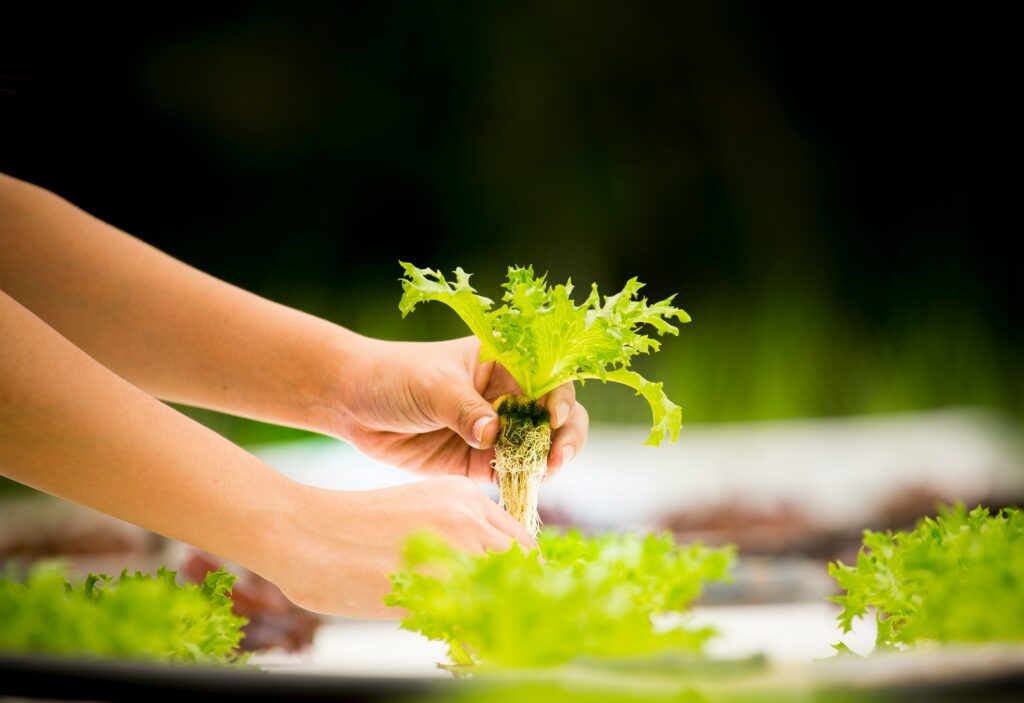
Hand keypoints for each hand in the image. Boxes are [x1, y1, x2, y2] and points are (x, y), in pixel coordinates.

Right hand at [268, 476, 535, 617]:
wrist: (301, 531)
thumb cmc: (349, 532)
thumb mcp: (415, 517)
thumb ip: (453, 538)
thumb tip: (483, 581)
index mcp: (465, 496)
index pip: (521, 543)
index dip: (524, 579)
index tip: (517, 605)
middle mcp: (468, 514)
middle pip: (524, 567)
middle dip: (521, 601)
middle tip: (510, 631)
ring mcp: (454, 545)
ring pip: (507, 592)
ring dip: (502, 621)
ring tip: (488, 641)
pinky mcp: (434, 579)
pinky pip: (476, 620)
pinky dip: (478, 640)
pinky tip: (465, 649)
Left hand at [325, 336, 588, 481]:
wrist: (352, 402)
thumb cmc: (394, 376)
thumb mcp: (432, 386)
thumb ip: (464, 410)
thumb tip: (494, 434)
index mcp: (504, 363)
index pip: (548, 379)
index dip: (560, 399)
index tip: (553, 419)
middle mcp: (506, 396)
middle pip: (554, 416)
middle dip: (564, 437)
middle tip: (557, 459)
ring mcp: (495, 430)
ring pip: (537, 448)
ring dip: (545, 463)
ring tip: (541, 475)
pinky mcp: (477, 461)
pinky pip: (510, 473)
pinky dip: (520, 482)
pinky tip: (521, 488)